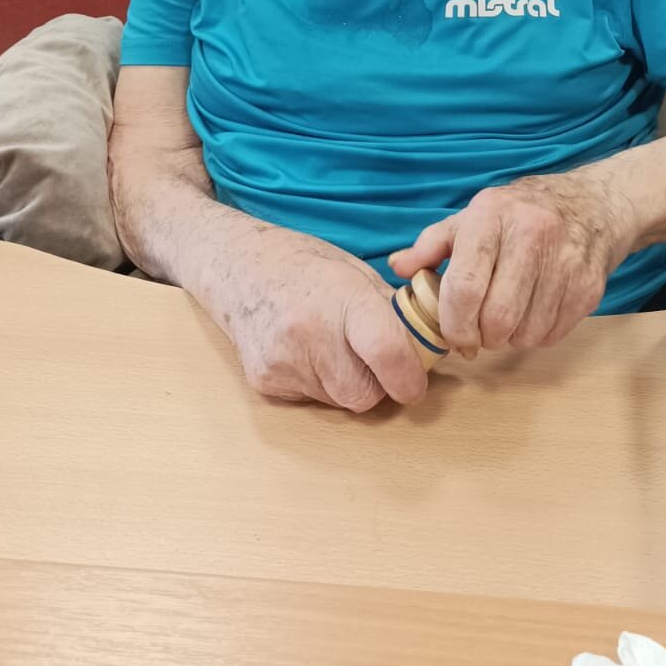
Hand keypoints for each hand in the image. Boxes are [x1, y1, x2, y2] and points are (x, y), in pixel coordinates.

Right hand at [197, 216, 427, 413]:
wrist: (239, 266)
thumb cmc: (305, 265)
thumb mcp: (356, 273)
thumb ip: (391, 314)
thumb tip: (426, 349)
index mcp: (342, 298)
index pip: (386, 353)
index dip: (409, 377)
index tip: (415, 382)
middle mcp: (308, 332)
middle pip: (363, 393)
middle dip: (378, 384)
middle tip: (373, 360)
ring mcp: (281, 360)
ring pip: (338, 400)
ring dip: (347, 384)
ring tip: (331, 346)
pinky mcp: (264, 381)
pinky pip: (310, 399)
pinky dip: (319, 384)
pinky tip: (305, 352)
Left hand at [389, 168, 629, 354]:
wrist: (591, 205)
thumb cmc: (520, 214)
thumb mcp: (472, 217)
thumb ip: (431, 244)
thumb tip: (397, 267)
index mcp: (492, 215)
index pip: (464, 287)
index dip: (453, 323)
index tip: (452, 332)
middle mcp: (532, 234)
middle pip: (497, 318)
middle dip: (482, 337)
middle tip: (479, 331)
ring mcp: (566, 261)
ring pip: (525, 333)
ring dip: (509, 338)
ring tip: (506, 317)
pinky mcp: (589, 287)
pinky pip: (552, 335)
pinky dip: (536, 336)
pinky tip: (532, 313)